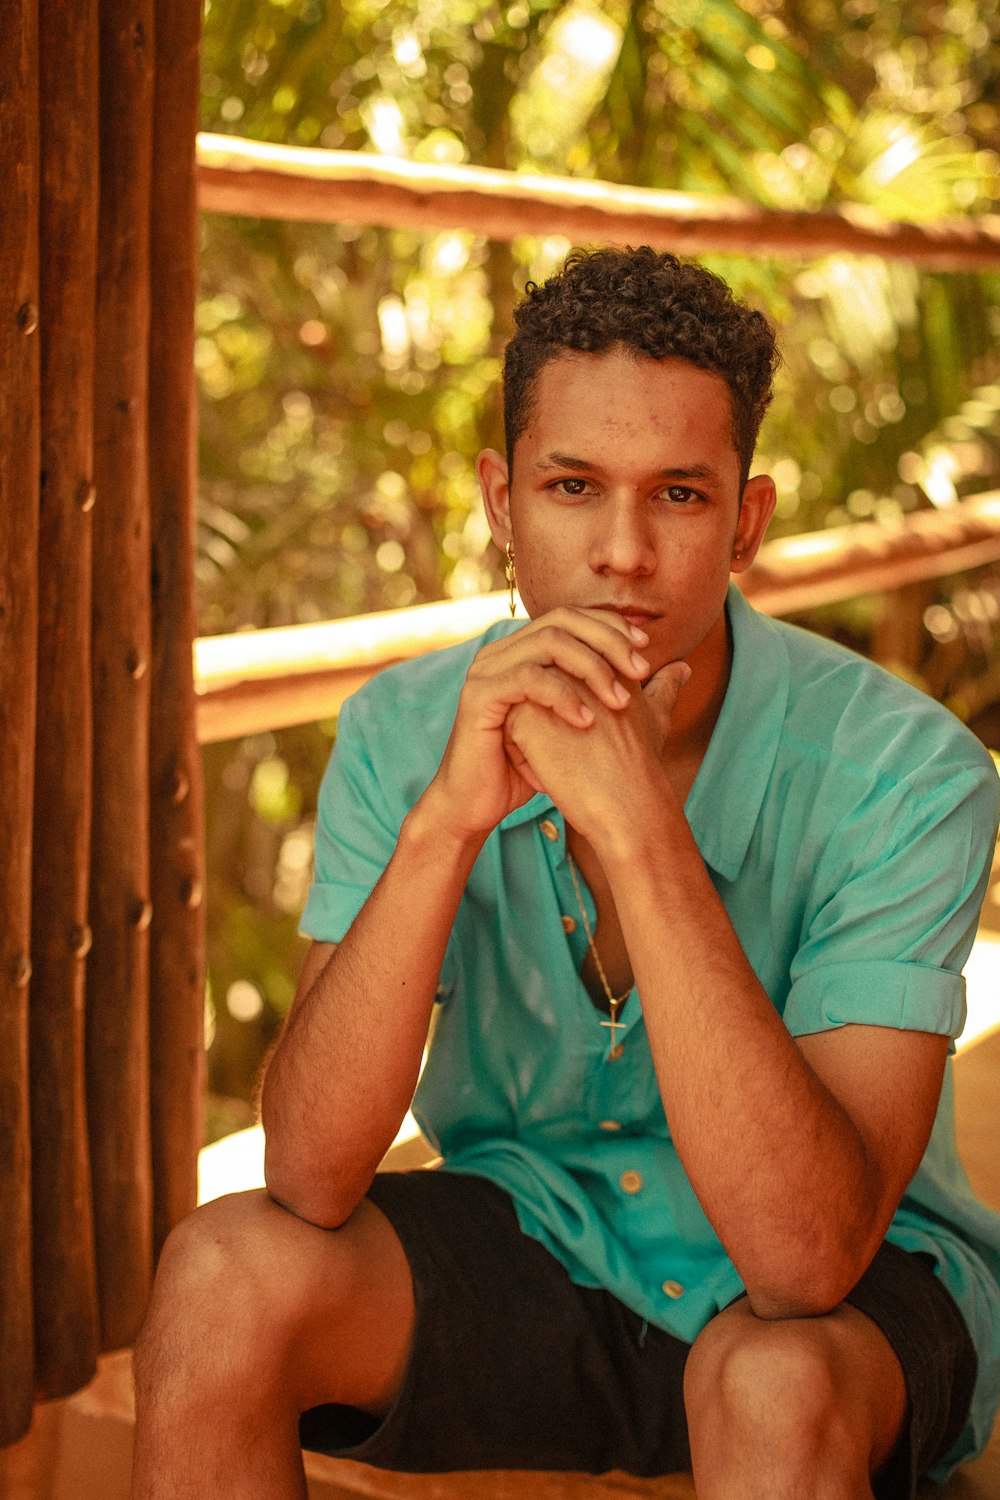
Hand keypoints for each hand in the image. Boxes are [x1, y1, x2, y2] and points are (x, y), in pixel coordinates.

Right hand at [429, 607, 651, 841]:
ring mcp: (487, 669)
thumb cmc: (528, 765)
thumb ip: (631, 691)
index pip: (573, 617)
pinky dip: (563, 695)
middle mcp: (503, 650)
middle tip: (641, 671)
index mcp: (524, 650)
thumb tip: (683, 668)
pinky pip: (527, 679)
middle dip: (608, 642)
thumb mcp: (585, 724)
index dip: (612, 627)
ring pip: (548, 643)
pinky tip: (587, 720)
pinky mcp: (478, 695)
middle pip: (563, 620)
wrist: (479, 802)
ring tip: (621, 701)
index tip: (647, 650)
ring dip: (592, 668)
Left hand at [502, 659, 690, 844]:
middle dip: (548, 715)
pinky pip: (507, 726)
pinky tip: (544, 771)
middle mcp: (573, 668)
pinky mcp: (523, 715)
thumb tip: (682, 668)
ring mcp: (545, 689)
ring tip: (560, 762)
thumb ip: (663, 688)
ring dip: (532, 732)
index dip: (575, 704)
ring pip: (522, 703)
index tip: (592, 741)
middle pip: (544, 684)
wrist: (625, 805)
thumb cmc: (641, 769)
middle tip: (577, 754)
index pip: (571, 670)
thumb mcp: (656, 718)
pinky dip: (520, 751)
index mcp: (604, 661)